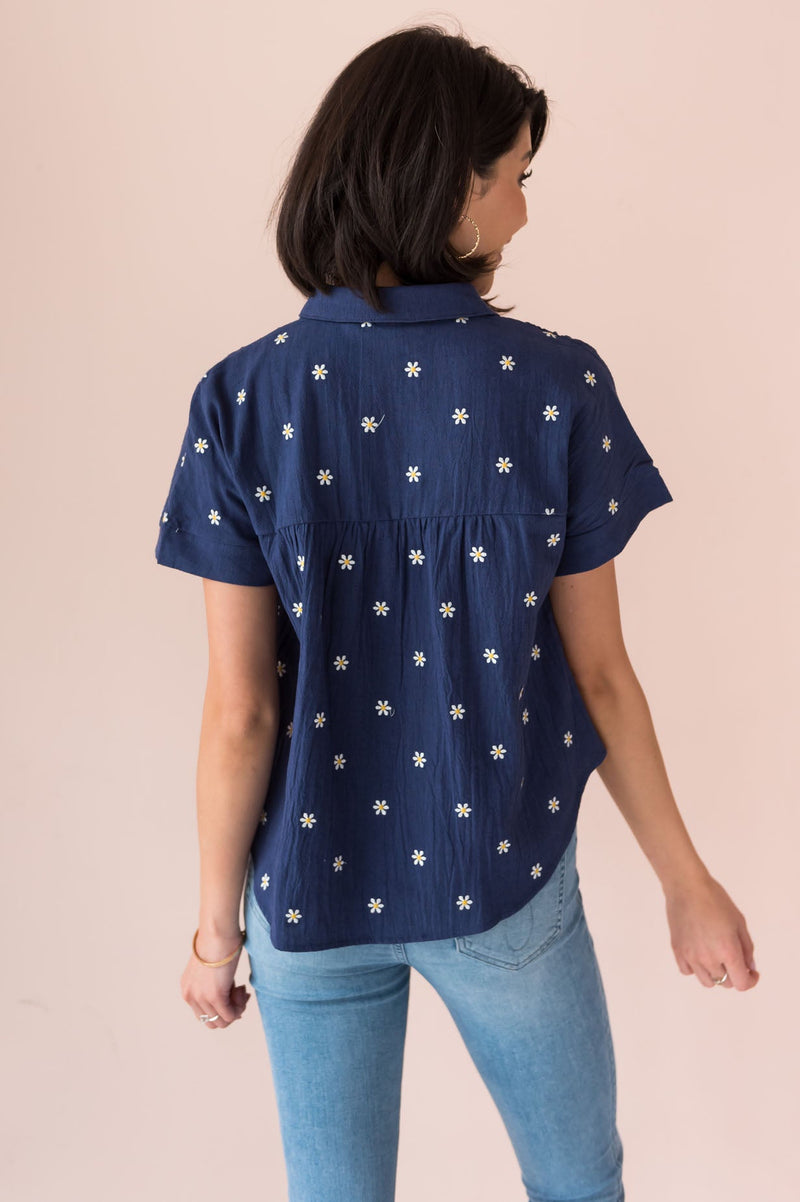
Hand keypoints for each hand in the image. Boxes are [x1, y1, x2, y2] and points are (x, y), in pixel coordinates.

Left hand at [180, 928, 251, 1028]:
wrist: (217, 932)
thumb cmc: (217, 942)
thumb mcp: (209, 967)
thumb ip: (213, 983)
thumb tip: (231, 995)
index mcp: (187, 989)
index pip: (203, 1013)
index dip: (221, 1008)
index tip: (234, 993)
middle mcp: (190, 996)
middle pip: (212, 1021)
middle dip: (228, 1012)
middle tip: (240, 994)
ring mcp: (201, 997)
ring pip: (222, 1022)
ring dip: (236, 1009)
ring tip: (242, 991)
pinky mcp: (215, 996)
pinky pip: (230, 1015)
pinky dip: (240, 1006)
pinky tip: (243, 989)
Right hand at [664, 872, 759, 990]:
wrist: (687, 887)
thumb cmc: (715, 899)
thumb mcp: (739, 922)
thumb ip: (747, 948)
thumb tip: (749, 967)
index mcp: (727, 951)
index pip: (741, 983)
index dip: (750, 981)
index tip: (752, 973)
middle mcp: (709, 958)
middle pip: (725, 983)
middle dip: (734, 974)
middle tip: (734, 958)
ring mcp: (691, 956)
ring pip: (707, 981)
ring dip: (716, 974)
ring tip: (716, 958)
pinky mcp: (677, 951)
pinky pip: (688, 971)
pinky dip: (696, 969)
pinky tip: (699, 955)